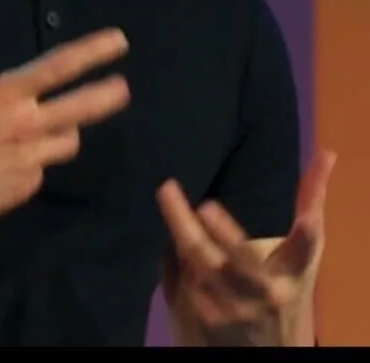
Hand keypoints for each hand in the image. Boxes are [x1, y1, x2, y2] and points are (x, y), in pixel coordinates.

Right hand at [0, 0, 129, 230]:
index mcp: (4, 96)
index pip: (58, 67)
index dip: (92, 52)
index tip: (118, 43)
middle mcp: (24, 126)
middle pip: (80, 108)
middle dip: (106, 96)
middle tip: (122, 88)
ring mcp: (27, 161)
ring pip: (66, 142)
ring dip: (64, 131)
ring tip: (54, 127)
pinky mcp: (23, 190)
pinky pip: (40, 171)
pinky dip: (34, 162)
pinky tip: (10, 162)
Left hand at [157, 150, 336, 346]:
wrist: (270, 352)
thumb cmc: (286, 285)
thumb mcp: (301, 252)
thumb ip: (309, 201)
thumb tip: (328, 153)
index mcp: (293, 271)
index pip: (305, 248)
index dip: (308, 232)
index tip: (308, 217)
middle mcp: (265, 293)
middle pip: (239, 260)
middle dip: (221, 230)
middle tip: (199, 199)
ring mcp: (235, 311)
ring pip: (201, 266)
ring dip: (182, 232)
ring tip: (168, 195)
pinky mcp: (207, 323)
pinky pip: (179, 281)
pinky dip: (172, 257)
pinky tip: (169, 241)